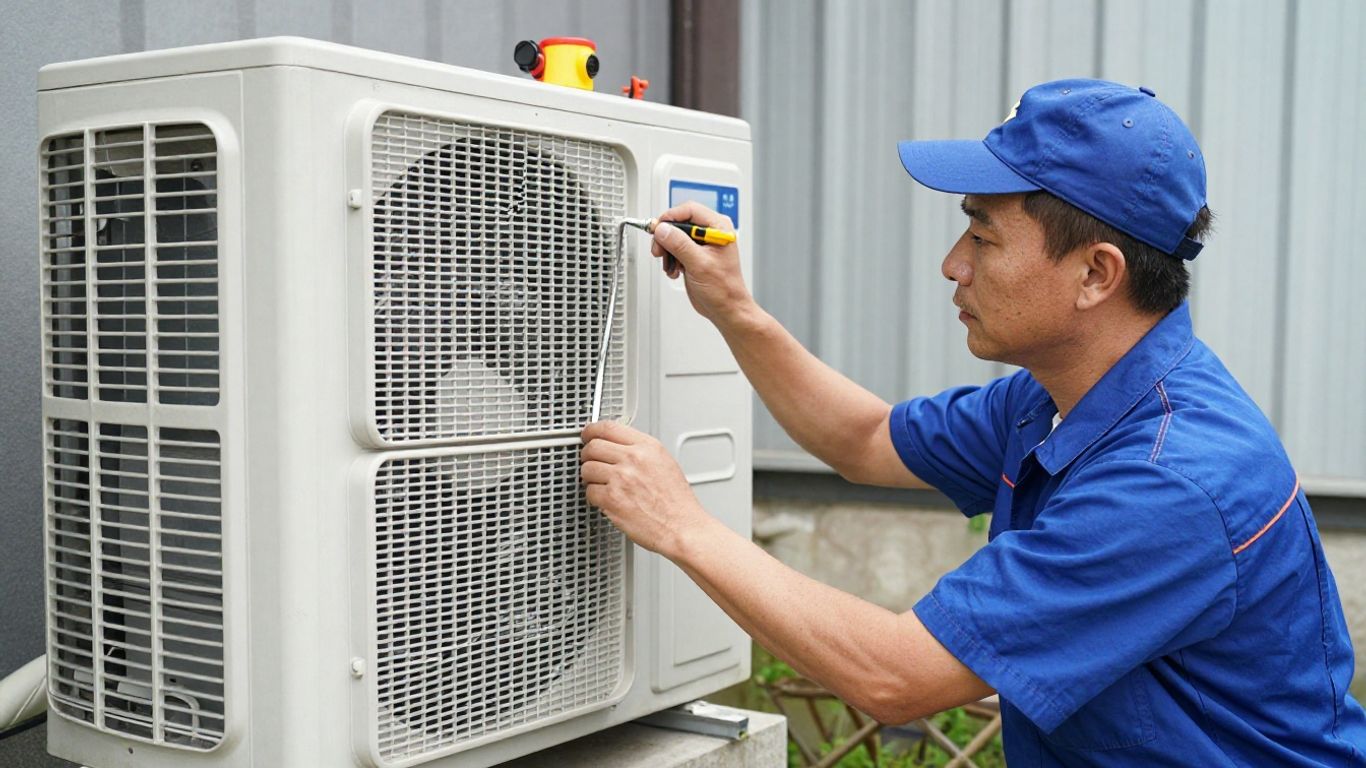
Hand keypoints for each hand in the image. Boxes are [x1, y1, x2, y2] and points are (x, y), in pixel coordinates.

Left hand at [580, 421, 708, 557]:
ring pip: (587, 469)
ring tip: (602, 485)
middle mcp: (633, 459)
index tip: (587, 435)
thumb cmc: (676, 502)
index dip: (591, 430)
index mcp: (647, 447)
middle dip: (588, 456)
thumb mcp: (664, 463)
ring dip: (590, 478)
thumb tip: (616, 445)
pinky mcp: (612, 499)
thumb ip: (639, 450)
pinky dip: (595, 497)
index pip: (608, 427)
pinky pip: (589, 492)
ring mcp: (621, 478)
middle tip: (591, 463)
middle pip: (592, 446)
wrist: (681, 527)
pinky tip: (607, 500)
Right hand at [650, 201, 755, 327]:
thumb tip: (663, 229)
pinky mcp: (693, 254)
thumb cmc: (724, 289)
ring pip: (674, 235)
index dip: (671, 217)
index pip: (689, 210)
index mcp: (718, 227)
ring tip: (670, 265)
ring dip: (667, 250)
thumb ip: (680, 244)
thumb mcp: (699, 264)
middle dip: (666, 237)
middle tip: (659, 250)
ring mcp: (701, 244)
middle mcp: (710, 232)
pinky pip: (674, 248)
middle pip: (679, 222)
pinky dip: (670, 259)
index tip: (658, 229)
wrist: (725, 308)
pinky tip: (675, 270)